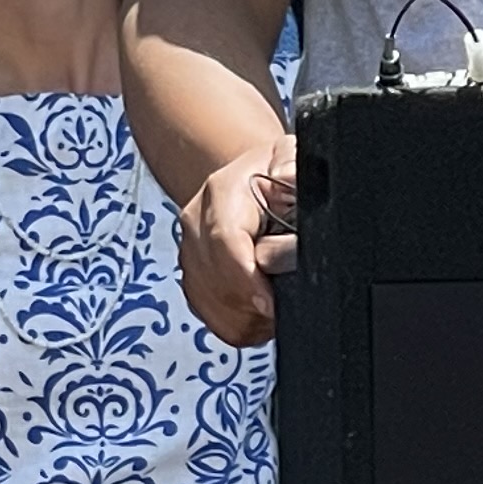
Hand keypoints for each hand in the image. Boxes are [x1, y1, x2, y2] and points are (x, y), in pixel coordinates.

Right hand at [173, 137, 296, 348]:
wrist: (249, 183)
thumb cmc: (274, 174)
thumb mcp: (289, 159)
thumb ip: (292, 169)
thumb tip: (290, 180)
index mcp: (221, 191)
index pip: (224, 240)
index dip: (247, 277)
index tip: (270, 302)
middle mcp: (196, 223)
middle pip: (216, 280)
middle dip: (253, 301)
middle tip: (286, 304)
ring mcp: (190, 256)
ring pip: (214, 306)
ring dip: (249, 316)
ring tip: (277, 303)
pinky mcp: (194, 283)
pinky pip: (215, 320)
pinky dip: (242, 325)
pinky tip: (263, 310)